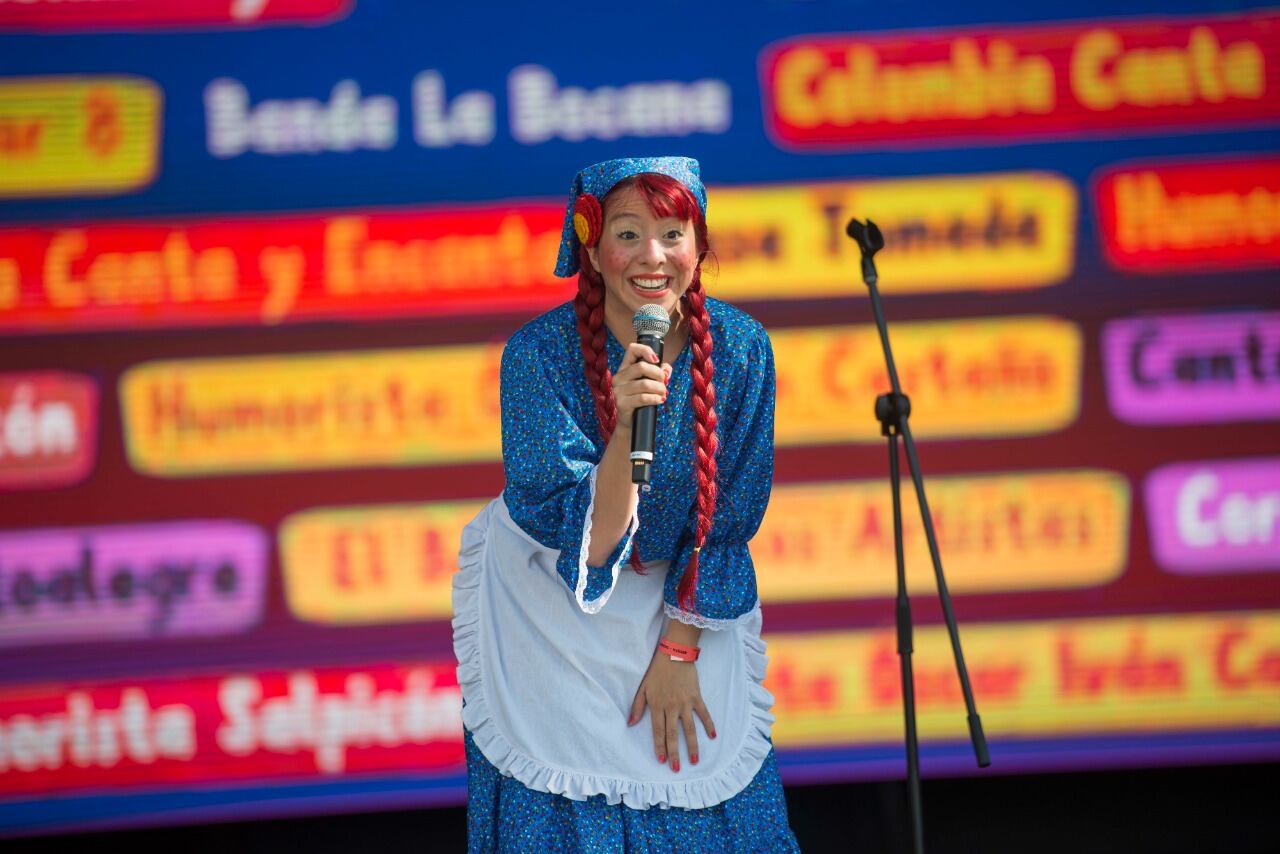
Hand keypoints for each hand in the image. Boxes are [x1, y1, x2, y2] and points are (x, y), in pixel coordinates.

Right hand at [612, 343, 671, 427]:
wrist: (631, 422)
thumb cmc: (641, 400)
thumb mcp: (650, 383)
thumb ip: (659, 373)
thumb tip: (666, 368)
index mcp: (624, 368)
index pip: (632, 349)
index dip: (646, 350)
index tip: (656, 360)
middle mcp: (619, 377)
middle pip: (641, 367)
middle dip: (658, 374)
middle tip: (664, 383)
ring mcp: (618, 391)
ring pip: (644, 384)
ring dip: (659, 389)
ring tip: (663, 394)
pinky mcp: (622, 404)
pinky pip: (643, 398)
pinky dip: (655, 398)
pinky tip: (660, 400)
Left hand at [627, 649, 715, 771]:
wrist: (674, 654)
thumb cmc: (657, 671)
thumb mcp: (643, 688)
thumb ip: (637, 706)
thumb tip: (630, 724)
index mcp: (657, 705)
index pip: (658, 731)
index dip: (660, 746)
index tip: (662, 760)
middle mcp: (672, 707)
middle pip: (673, 734)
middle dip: (674, 753)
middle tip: (676, 769)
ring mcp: (685, 703)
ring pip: (689, 728)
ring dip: (692, 746)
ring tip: (695, 760)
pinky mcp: (696, 697)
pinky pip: (704, 714)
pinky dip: (709, 725)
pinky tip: (712, 736)